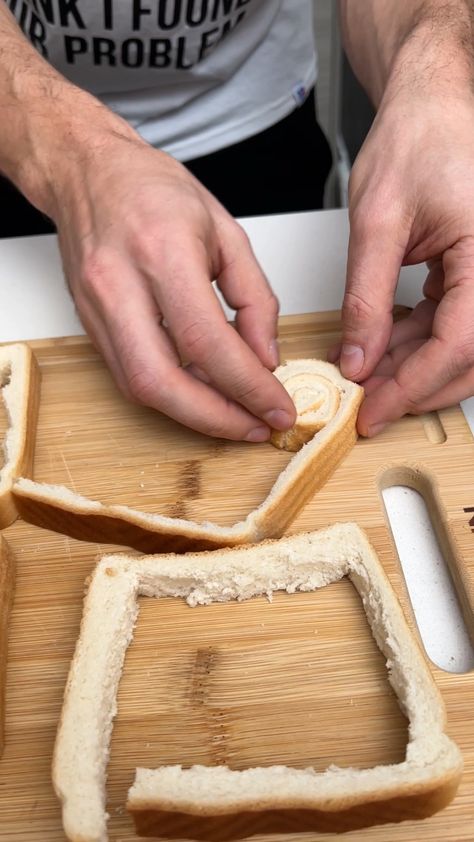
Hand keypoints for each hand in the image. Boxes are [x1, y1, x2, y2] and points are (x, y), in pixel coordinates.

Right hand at [46, 125, 295, 441]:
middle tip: (255, 426)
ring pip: (140, 387)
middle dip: (214, 418)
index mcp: (162, 251)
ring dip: (192, 414)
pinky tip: (201, 391)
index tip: (278, 407)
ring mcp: (96, 308)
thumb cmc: (153, 190)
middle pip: (161, 381)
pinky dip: (170, 394)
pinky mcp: (87, 324)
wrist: (87, 172)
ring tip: (234, 415)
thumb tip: (266, 358)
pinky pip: (128, 376)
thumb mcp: (226, 231)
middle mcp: (119, 284)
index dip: (247, 386)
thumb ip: (254, 298)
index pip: (207, 340)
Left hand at [329, 91, 473, 435]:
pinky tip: (382, 348)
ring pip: (463, 346)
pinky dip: (418, 342)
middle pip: (471, 357)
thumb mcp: (378, 222)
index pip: (461, 341)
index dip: (414, 384)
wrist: (431, 106)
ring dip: (415, 369)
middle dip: (417, 387)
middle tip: (369, 406)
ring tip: (366, 378)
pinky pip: (455, 323)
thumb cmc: (418, 140)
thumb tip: (358, 360)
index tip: (373, 410)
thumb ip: (367, 300)